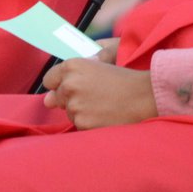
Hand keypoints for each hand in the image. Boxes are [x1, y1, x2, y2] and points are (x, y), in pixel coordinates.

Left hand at [41, 57, 157, 129]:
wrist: (146, 97)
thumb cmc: (125, 80)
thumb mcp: (99, 67)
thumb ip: (72, 77)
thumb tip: (46, 99)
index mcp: (72, 66)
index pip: (49, 79)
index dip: (60, 84)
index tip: (73, 88)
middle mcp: (69, 85)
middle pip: (57, 98)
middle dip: (71, 99)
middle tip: (95, 97)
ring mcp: (74, 106)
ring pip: (69, 113)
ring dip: (82, 112)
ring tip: (103, 106)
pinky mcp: (82, 123)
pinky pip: (79, 125)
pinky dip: (90, 123)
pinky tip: (105, 116)